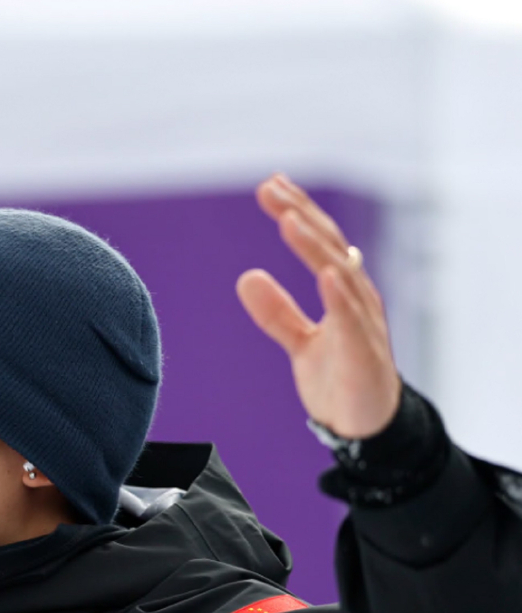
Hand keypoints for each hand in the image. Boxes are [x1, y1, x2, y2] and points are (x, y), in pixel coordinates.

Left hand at [236, 174, 401, 438]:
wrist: (366, 427)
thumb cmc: (341, 378)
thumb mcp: (301, 342)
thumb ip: (276, 313)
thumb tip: (246, 277)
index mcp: (342, 292)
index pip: (319, 242)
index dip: (297, 211)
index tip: (270, 185)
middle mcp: (357, 300)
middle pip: (329, 247)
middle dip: (301, 215)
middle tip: (270, 188)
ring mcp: (363, 325)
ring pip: (339, 275)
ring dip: (314, 246)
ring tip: (289, 219)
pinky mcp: (363, 355)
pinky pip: (352, 321)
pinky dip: (339, 295)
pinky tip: (325, 272)